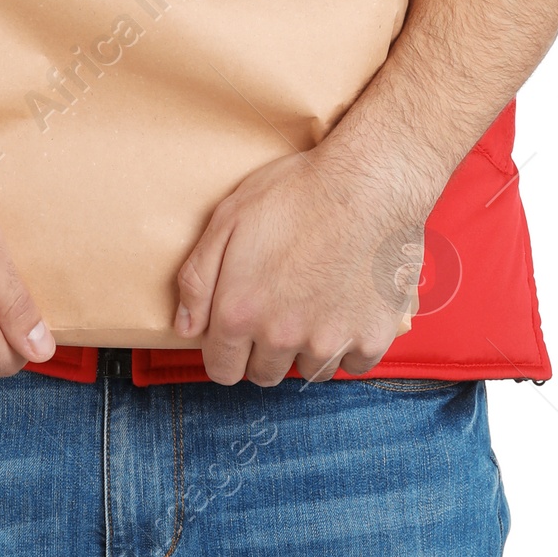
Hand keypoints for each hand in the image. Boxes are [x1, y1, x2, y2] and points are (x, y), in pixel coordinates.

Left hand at [173, 146, 433, 386]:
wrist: (369, 182)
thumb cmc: (299, 192)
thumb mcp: (228, 218)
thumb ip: (198, 278)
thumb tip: (186, 327)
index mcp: (241, 312)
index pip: (222, 370)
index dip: (226, 350)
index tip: (239, 331)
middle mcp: (282, 337)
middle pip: (265, 374)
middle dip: (265, 348)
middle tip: (280, 306)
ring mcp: (329, 341)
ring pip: (309, 371)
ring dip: (308, 348)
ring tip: (315, 301)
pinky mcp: (371, 338)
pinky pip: (354, 363)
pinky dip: (351, 343)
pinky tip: (347, 304)